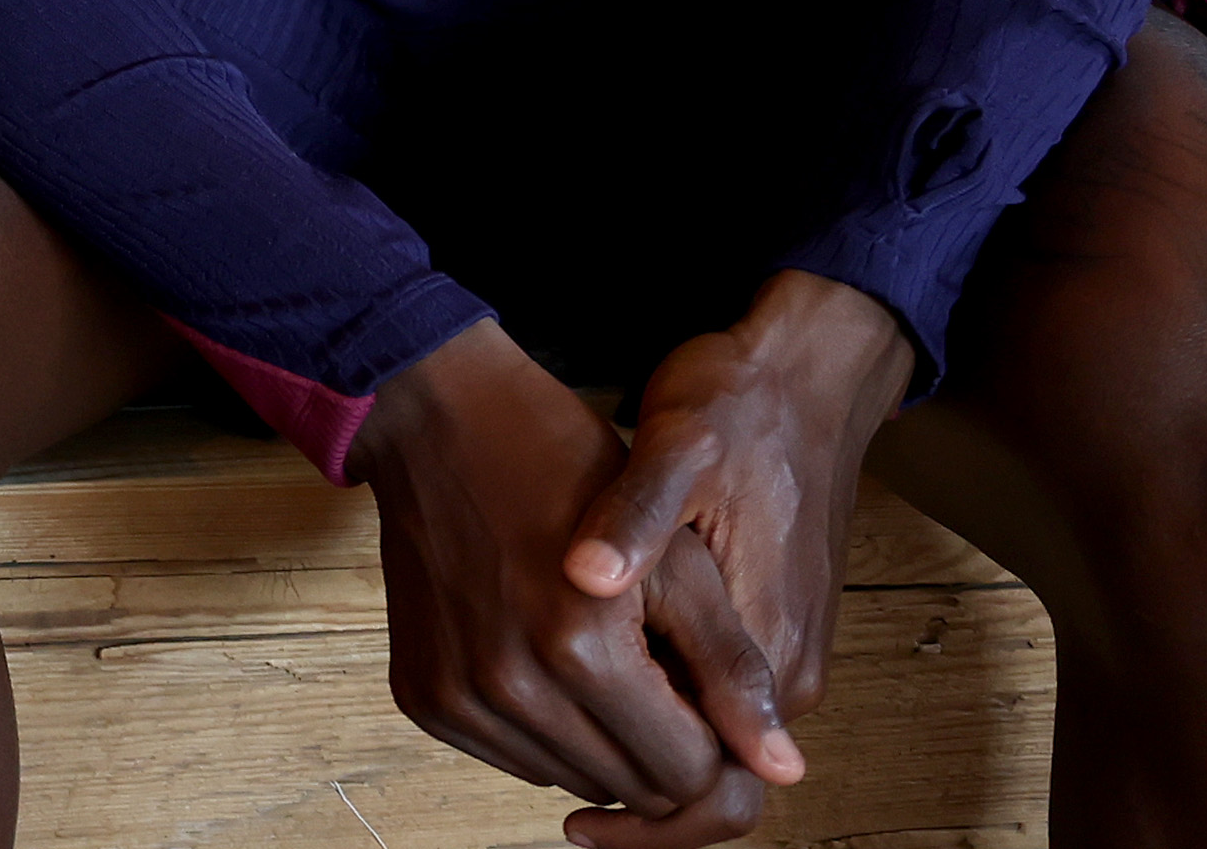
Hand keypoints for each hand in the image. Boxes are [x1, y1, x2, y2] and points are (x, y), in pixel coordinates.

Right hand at [353, 320, 784, 847]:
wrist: (439, 418)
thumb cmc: (565, 469)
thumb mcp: (676, 556)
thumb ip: (730, 667)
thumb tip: (783, 771)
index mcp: (581, 652)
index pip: (690, 773)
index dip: (716, 736)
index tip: (703, 681)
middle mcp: (510, 689)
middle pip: (635, 789)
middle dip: (663, 742)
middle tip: (654, 662)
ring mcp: (458, 698)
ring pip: (576, 782)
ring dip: (605, 741)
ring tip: (599, 654)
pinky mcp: (423, 699)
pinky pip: (515, 760)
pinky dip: (546, 729)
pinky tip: (547, 659)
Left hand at [565, 273, 916, 792]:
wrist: (799, 374)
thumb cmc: (734, 408)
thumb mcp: (673, 454)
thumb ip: (635, 528)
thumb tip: (583, 581)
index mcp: (768, 648)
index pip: (711, 788)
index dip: (639, 819)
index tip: (574, 825)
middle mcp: (793, 670)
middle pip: (706, 782)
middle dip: (624, 786)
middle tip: (534, 757)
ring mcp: (790, 653)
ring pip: (701, 742)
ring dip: (627, 741)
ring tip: (545, 704)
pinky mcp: (778, 633)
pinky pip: (705, 697)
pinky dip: (646, 700)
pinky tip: (582, 667)